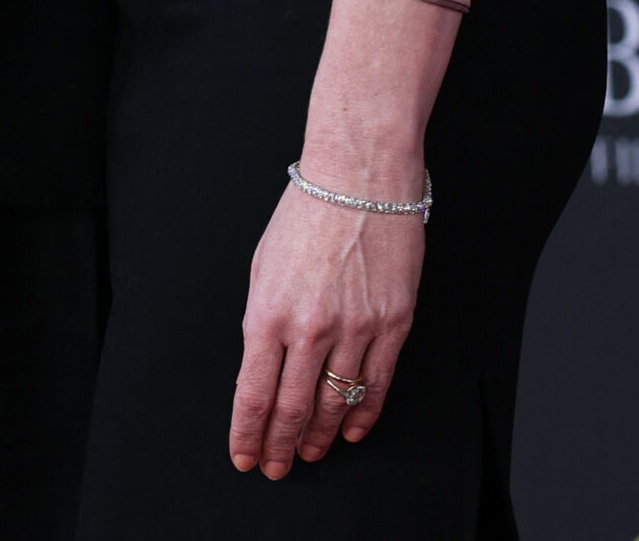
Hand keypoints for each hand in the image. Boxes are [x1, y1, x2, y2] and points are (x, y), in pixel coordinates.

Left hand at [229, 178, 422, 476]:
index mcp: (269, 312)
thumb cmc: (307, 210)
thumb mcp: (263, 264)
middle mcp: (311, 328)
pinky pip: (376, 385)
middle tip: (275, 465)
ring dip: (319, 437)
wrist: (360, 174)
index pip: (254, 395)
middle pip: (293, 410)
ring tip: (309, 452)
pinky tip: (351, 430)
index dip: (248, 435)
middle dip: (280, 446)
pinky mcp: (393, 323)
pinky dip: (362, 415)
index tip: (245, 455)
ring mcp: (356, 329)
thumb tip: (262, 368)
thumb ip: (262, 319)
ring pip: (335, 405)